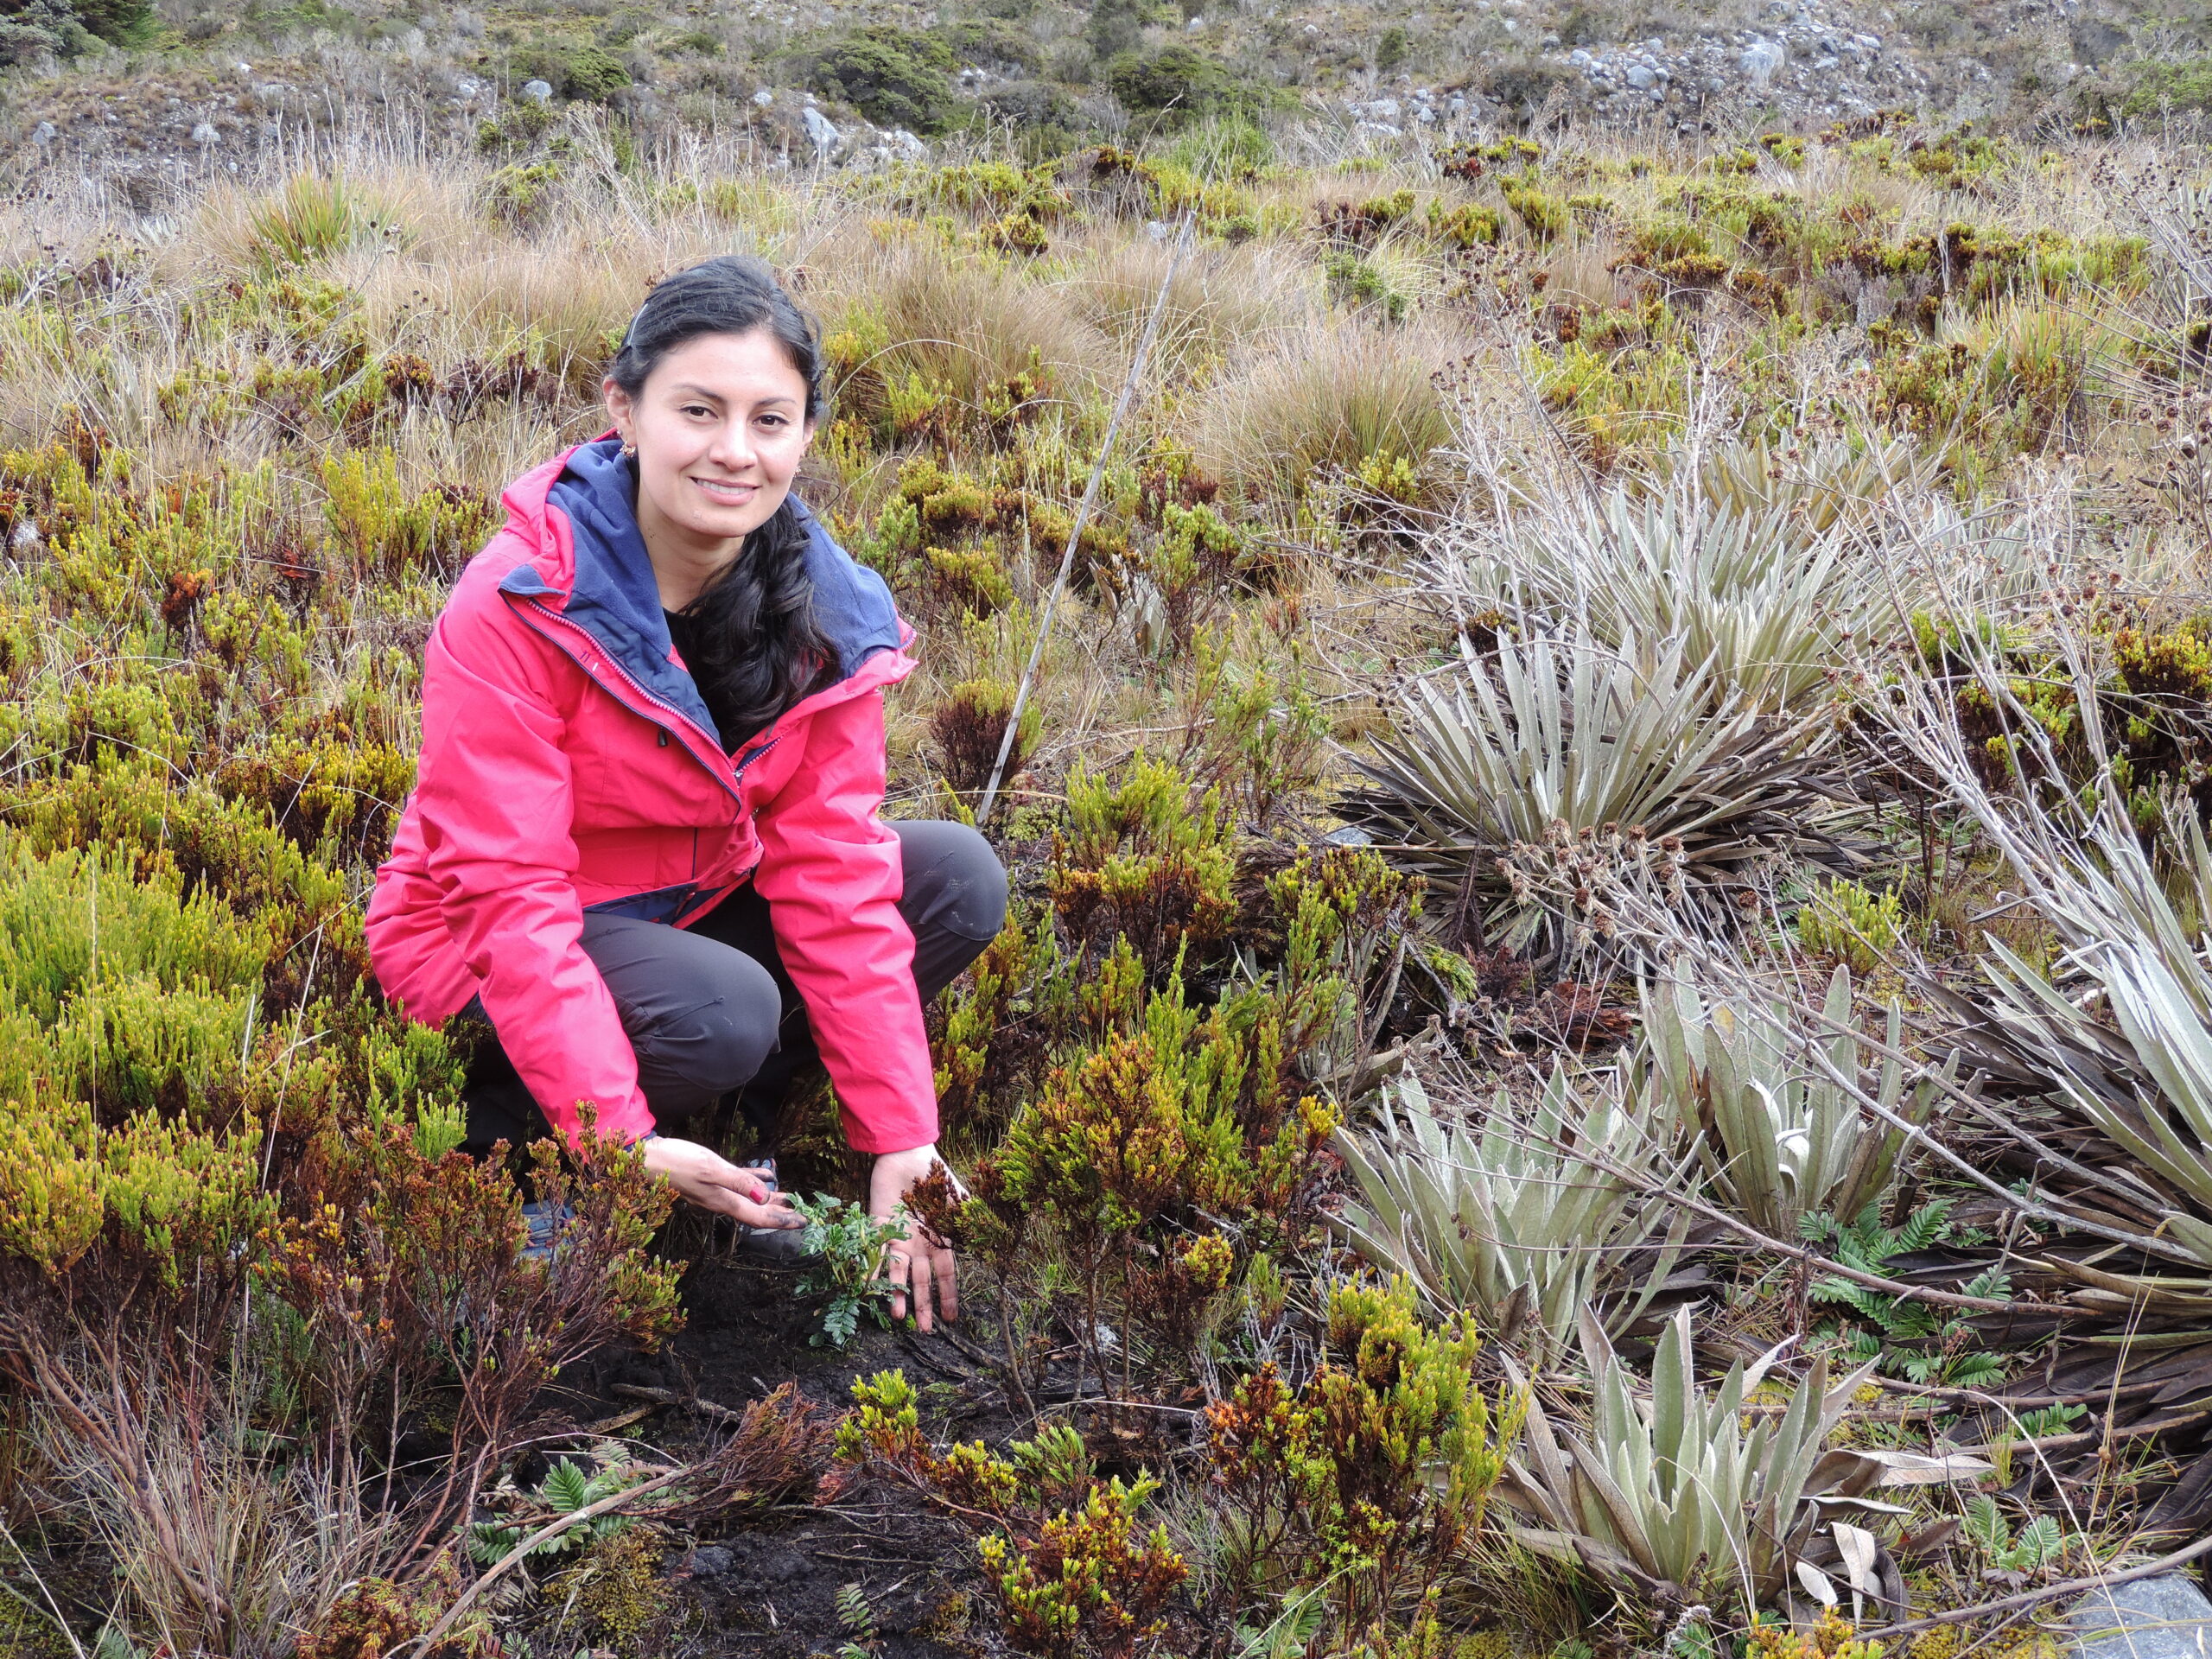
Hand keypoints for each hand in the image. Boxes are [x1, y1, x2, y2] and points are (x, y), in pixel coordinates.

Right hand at [641, 1137, 800, 1230]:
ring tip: (788, 1199)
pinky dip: (755, 1180)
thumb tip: (764, 1198)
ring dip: (769, 1199)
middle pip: (756, 1211)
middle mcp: (722, 1200)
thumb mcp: (711, 1169)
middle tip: (801, 1216)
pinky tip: (766, 1175)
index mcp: (724, 1201)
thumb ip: (738, 1182)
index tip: (803, 1223)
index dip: (782, 1220)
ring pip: (750, 1198)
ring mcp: (715, 1190)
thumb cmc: (678, 1162)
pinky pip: (739, 1182)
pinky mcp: (710, 1177)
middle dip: (779, 1214)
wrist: (648, 1158)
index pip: (759, 1216)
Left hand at [870, 1144, 958, 1333]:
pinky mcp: (878, 1228)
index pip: (946, 1274)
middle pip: (922, 1281)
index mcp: (940, 1240)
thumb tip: (983, 1248)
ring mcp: (898, 1238)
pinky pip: (874, 1253)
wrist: (908, 1152)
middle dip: (923, 1305)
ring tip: (898, 1318)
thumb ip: (968, 1225)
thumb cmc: (937, 1176)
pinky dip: (870, 1270)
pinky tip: (868, 1288)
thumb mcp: (960, 1200)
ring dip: (898, 1295)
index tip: (952, 1318)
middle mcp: (919, 1244)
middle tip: (924, 1330)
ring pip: (898, 1274)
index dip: (949, 1296)